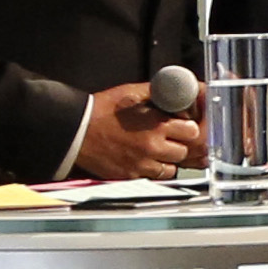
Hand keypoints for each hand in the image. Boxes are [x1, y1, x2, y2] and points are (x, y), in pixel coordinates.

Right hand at [68, 80, 201, 180]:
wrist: (76, 130)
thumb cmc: (101, 110)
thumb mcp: (130, 93)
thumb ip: (155, 92)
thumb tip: (173, 90)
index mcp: (156, 124)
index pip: (191, 132)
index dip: (187, 129)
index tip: (182, 128)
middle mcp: (152, 146)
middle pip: (183, 152)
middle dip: (178, 145)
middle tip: (168, 140)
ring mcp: (141, 163)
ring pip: (170, 169)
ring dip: (166, 161)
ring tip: (156, 152)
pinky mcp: (130, 175)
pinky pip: (152, 178)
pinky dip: (151, 171)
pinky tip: (143, 160)